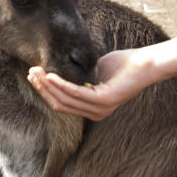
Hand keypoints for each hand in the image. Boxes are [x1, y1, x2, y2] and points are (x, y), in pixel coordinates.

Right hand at [27, 48, 153, 120]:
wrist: (146, 64)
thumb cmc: (123, 65)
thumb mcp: (94, 71)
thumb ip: (78, 75)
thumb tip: (57, 70)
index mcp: (92, 109)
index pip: (62, 103)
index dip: (45, 90)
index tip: (33, 76)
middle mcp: (96, 113)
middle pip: (59, 103)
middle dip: (42, 88)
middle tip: (30, 72)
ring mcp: (101, 109)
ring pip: (65, 100)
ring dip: (47, 85)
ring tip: (37, 71)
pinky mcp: (105, 100)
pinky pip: (76, 93)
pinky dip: (61, 84)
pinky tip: (51, 75)